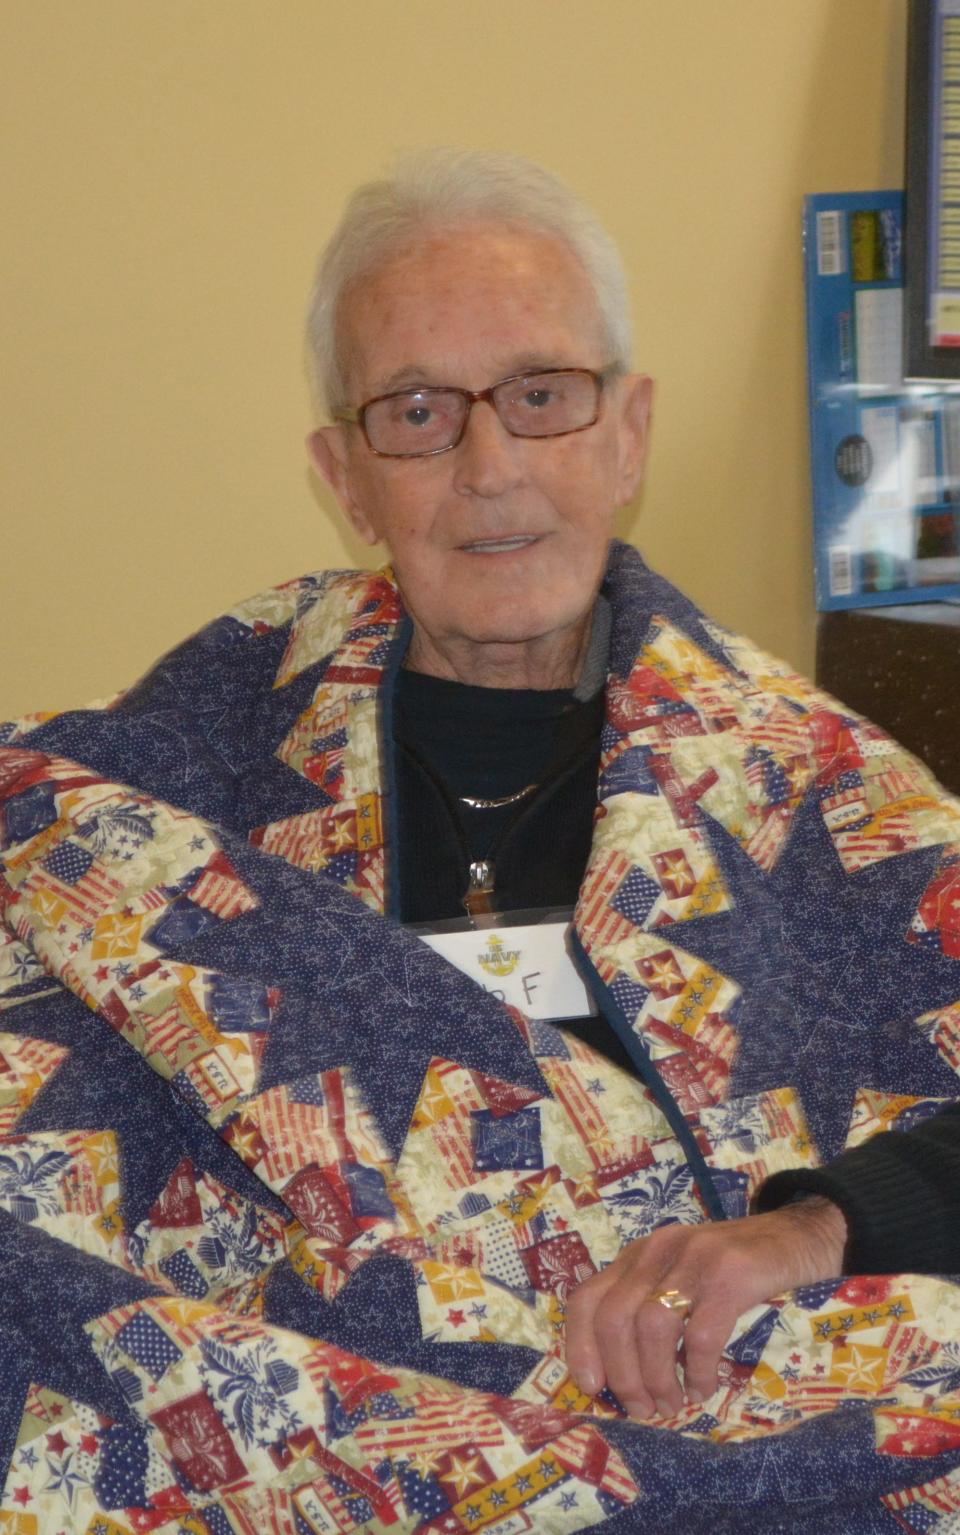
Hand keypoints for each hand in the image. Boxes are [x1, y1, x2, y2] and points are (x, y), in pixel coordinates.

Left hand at [564, 1198, 846, 1419]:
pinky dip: (698, 1370)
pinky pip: (701, 1333)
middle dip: (623, 1375)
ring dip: (658, 1378)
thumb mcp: (681, 1278)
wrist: (798, 1235)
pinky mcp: (731, 1273)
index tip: (592, 1388)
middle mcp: (658, 1250)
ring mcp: (694, 1257)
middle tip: (642, 1410)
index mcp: (638, 1256)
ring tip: (672, 1404)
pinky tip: (703, 1388)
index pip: (587, 1298)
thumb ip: (650, 1307)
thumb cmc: (735, 1271)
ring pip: (651, 1326)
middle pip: (614, 1318)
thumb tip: (619, 1377)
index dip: (580, 1347)